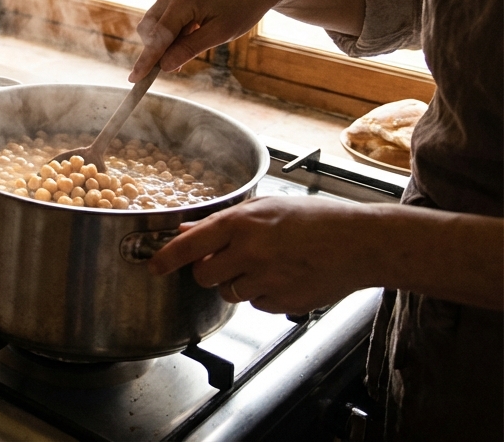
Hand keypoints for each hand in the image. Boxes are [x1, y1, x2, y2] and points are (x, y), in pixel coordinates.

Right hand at [127, 0, 285, 81]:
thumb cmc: (243, 7)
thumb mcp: (219, 34)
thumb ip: (188, 49)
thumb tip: (164, 65)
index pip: (158, 36)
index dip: (147, 60)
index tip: (135, 78)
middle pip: (149, 28)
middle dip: (156, 50)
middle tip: (176, 66)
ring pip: (154, 22)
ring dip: (165, 40)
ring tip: (187, 50)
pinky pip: (163, 14)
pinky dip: (171, 30)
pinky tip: (189, 36)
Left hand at [147, 197, 376, 314]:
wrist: (361, 243)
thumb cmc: (315, 220)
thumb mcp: (265, 208)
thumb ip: (223, 222)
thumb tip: (186, 229)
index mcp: (243, 223)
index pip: (191, 244)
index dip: (167, 257)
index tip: (152, 267)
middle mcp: (250, 252)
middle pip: (205, 275)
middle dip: (211, 271)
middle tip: (233, 260)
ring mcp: (267, 279)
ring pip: (230, 293)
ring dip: (239, 283)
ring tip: (268, 265)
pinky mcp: (283, 302)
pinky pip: (257, 304)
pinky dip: (264, 295)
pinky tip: (285, 277)